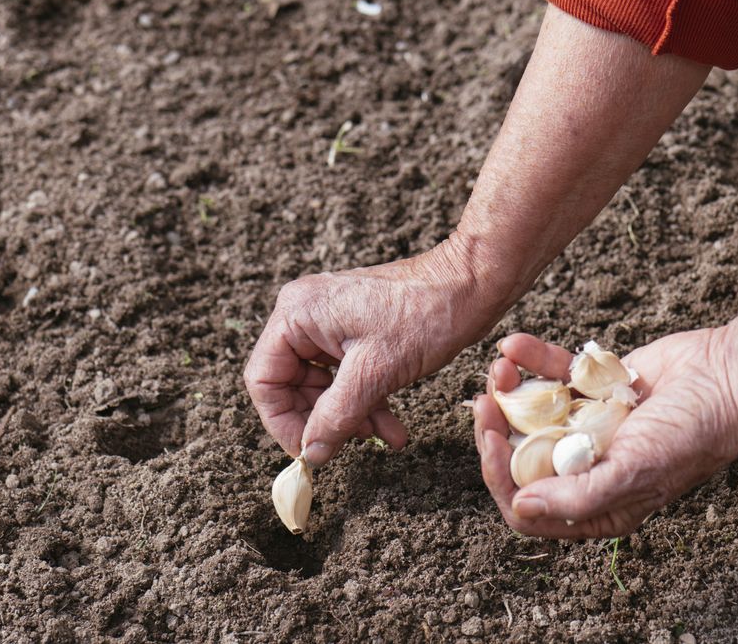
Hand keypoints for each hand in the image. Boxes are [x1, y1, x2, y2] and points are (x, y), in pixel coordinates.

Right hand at [245, 240, 493, 466]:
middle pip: (293, 385)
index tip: (309, 450)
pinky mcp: (359, 331)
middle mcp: (307, 314)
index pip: (264, 379)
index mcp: (297, 314)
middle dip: (325, 420)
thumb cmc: (425, 315)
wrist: (472, 284)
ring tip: (384, 437)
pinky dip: (367, 403)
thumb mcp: (374, 374)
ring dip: (351, 417)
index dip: (283, 421)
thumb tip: (311, 453)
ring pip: (325, 385)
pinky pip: (349, 375)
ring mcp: (334, 322)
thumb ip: (335, 416)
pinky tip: (393, 429)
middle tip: (352, 442)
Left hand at [474, 331, 737, 537]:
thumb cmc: (692, 434)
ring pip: (531, 413)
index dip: (501, 478)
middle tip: (482, 401)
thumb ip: (578, 496)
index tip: (493, 440)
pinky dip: (532, 359)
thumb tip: (522, 508)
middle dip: (497, 431)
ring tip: (499, 366)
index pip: (529, 507)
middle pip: (522, 458)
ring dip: (509, 391)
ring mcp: (589, 426)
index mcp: (597, 503)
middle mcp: (588, 468)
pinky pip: (553, 375)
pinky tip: (514, 344)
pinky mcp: (594, 388)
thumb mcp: (636, 472)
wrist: (730, 374)